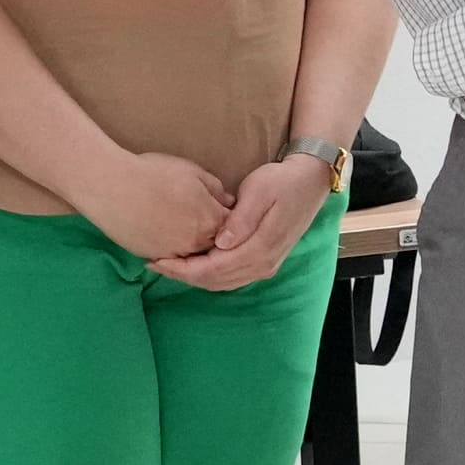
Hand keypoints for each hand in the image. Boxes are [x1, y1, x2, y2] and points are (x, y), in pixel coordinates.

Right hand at [78, 148, 235, 271]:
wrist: (112, 187)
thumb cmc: (153, 174)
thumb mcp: (192, 172)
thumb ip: (216, 189)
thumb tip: (229, 202)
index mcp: (211, 219)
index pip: (234, 226)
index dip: (232, 218)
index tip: (223, 210)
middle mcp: (198, 242)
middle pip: (216, 244)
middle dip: (215, 234)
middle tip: (203, 220)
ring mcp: (176, 253)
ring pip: (194, 254)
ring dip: (194, 244)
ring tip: (182, 226)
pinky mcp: (155, 258)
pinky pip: (172, 259)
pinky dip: (174, 251)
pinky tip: (167, 235)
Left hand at [166, 153, 334, 292]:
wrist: (310, 182)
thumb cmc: (282, 181)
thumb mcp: (260, 191)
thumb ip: (241, 219)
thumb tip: (221, 243)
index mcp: (259, 249)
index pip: (212, 269)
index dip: (182, 269)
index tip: (156, 260)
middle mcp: (262, 265)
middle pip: (214, 281)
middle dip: (182, 276)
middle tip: (154, 263)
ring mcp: (265, 266)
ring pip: (221, 283)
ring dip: (194, 278)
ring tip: (168, 265)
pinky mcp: (264, 262)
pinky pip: (230, 278)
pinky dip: (208, 275)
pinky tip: (193, 264)